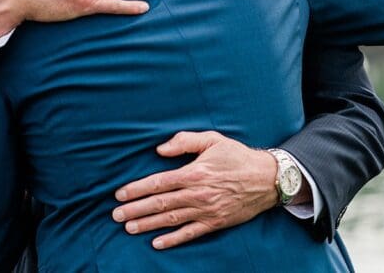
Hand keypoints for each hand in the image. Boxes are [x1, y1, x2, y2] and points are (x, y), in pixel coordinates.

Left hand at [111, 131, 288, 249]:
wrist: (267, 179)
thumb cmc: (238, 156)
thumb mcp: (213, 139)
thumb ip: (185, 141)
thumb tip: (160, 149)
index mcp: (195, 172)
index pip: (159, 182)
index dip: (137, 189)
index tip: (120, 195)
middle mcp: (198, 194)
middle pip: (160, 203)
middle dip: (136, 210)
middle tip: (116, 215)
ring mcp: (206, 211)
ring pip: (171, 219)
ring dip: (148, 224)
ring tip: (129, 228)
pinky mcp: (215, 223)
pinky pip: (190, 233)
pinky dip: (173, 240)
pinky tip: (157, 243)